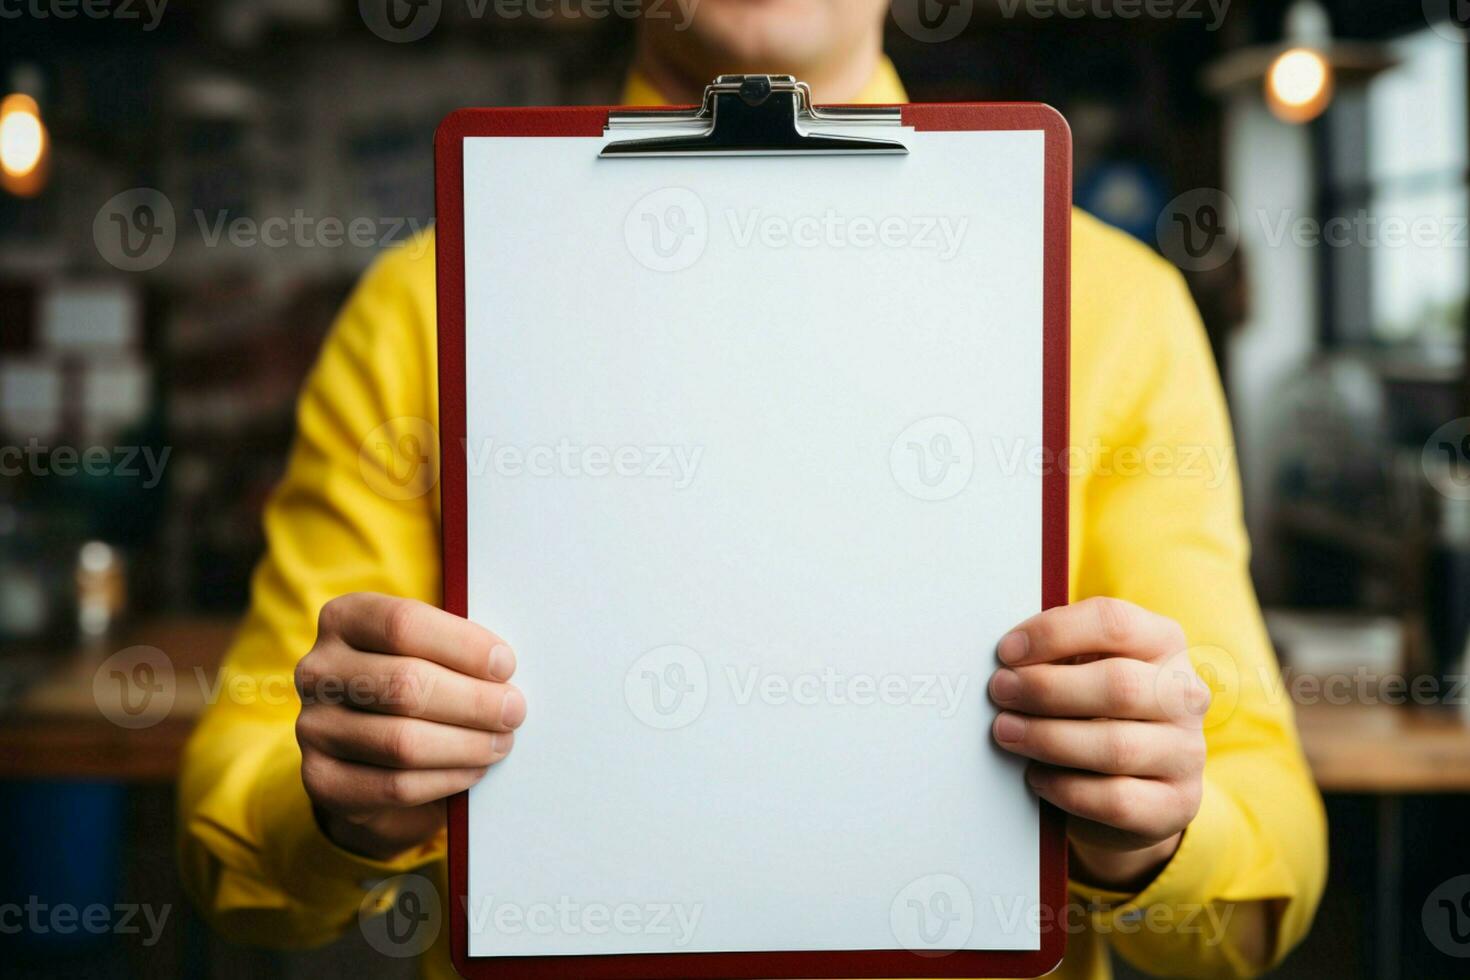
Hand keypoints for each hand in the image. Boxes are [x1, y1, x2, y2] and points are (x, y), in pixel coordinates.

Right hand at [294, 593, 523, 859]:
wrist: (364, 754)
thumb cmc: (412, 686)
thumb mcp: (427, 652)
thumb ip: (455, 650)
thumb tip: (504, 666)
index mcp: (344, 619)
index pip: (403, 624)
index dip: (463, 646)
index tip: (505, 665)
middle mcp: (318, 670)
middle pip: (405, 684)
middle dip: (473, 701)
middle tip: (513, 710)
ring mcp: (313, 728)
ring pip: (402, 741)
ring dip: (466, 744)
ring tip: (501, 742)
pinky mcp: (321, 781)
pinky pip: (395, 785)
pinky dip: (446, 778)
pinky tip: (474, 769)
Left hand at [989, 597, 1210, 891]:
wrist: (1139, 780)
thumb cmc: (1098, 708)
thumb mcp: (1086, 666)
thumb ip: (1058, 654)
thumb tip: (1006, 658)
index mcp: (1163, 643)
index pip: (1114, 624)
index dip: (1053, 634)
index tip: (1007, 651)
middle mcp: (1185, 694)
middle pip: (1118, 685)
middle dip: (1046, 688)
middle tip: (1000, 691)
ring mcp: (1187, 752)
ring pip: (1116, 746)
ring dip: (1048, 738)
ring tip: (1006, 732)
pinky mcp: (1177, 804)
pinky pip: (1116, 799)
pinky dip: (1066, 788)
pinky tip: (1036, 775)